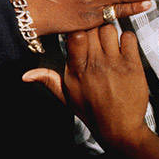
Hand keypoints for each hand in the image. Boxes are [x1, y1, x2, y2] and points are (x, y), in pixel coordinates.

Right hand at [26, 25, 150, 146]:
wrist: (119, 129)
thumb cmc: (93, 112)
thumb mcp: (66, 97)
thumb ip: (48, 80)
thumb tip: (26, 75)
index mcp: (76, 70)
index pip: (75, 35)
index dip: (78, 29)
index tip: (80, 32)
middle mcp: (94, 65)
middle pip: (92, 29)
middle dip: (93, 29)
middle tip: (96, 38)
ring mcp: (114, 64)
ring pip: (109, 29)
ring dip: (110, 33)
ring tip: (110, 44)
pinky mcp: (132, 66)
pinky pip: (129, 37)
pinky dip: (126, 39)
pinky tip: (124, 49)